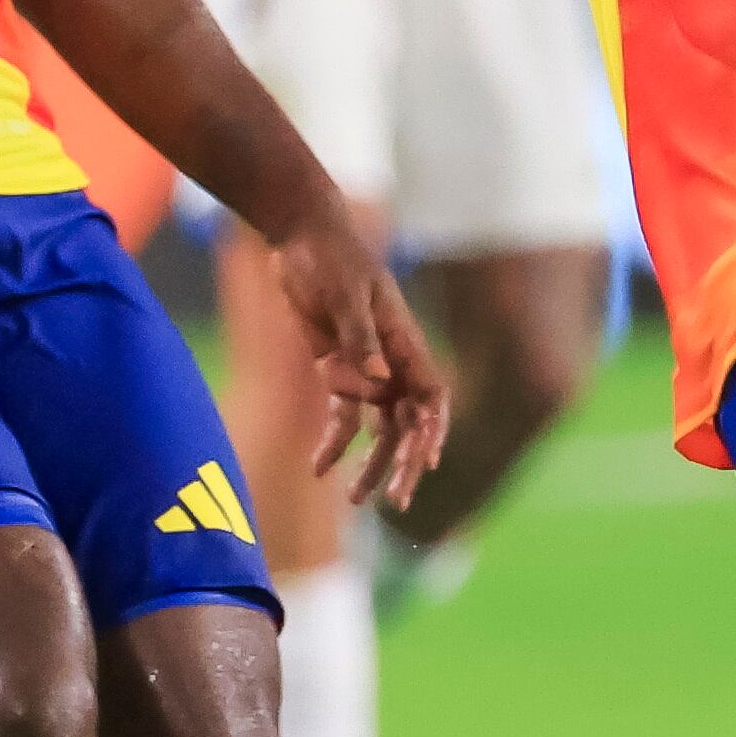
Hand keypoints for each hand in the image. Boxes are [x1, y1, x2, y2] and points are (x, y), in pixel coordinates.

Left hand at [271, 215, 451, 509]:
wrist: (301, 234)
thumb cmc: (330, 258)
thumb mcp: (343, 295)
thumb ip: (360, 339)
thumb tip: (378, 385)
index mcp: (404, 344)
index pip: (431, 398)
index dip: (434, 432)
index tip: (427, 462)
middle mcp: (391, 362)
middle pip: (407, 424)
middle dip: (405, 464)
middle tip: (396, 502)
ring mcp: (365, 367)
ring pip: (378, 428)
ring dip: (372, 463)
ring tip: (358, 501)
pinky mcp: (337, 367)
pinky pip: (343, 416)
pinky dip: (335, 442)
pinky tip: (319, 469)